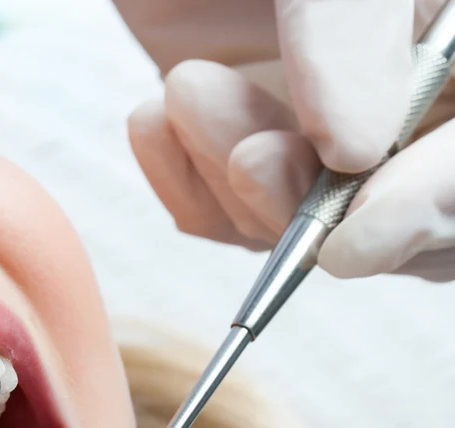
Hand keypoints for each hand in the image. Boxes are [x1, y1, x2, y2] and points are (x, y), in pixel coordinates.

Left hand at [116, 0, 454, 281]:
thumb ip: (352, 35)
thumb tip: (350, 152)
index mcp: (453, 49)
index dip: (429, 209)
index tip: (351, 240)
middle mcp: (406, 104)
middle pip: (394, 222)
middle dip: (310, 206)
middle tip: (255, 156)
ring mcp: (321, 131)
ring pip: (299, 226)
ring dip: (233, 181)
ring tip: (187, 91)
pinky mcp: (244, 139)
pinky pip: (224, 210)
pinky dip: (185, 182)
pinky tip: (155, 120)